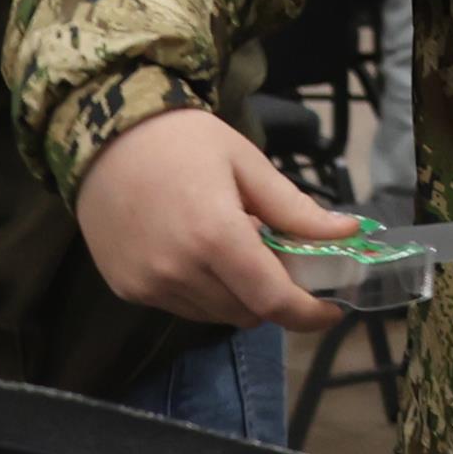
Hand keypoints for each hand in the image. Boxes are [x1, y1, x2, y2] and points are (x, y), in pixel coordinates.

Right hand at [75, 106, 355, 333]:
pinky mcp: (126, 290)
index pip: (272, 300)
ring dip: (240, 295)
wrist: (105, 139)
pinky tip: (203, 253)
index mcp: (215, 238)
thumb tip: (348, 232)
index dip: (308, 314)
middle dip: (276, 295)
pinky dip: (206, 292)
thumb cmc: (185, 142)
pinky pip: (183, 307)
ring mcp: (148, 286)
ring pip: (216, 314)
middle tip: (284, 259)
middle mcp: (178, 272)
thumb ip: (295, 209)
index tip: (333, 310)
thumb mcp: (248, 164)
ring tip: (239, 248)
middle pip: (247, 312)